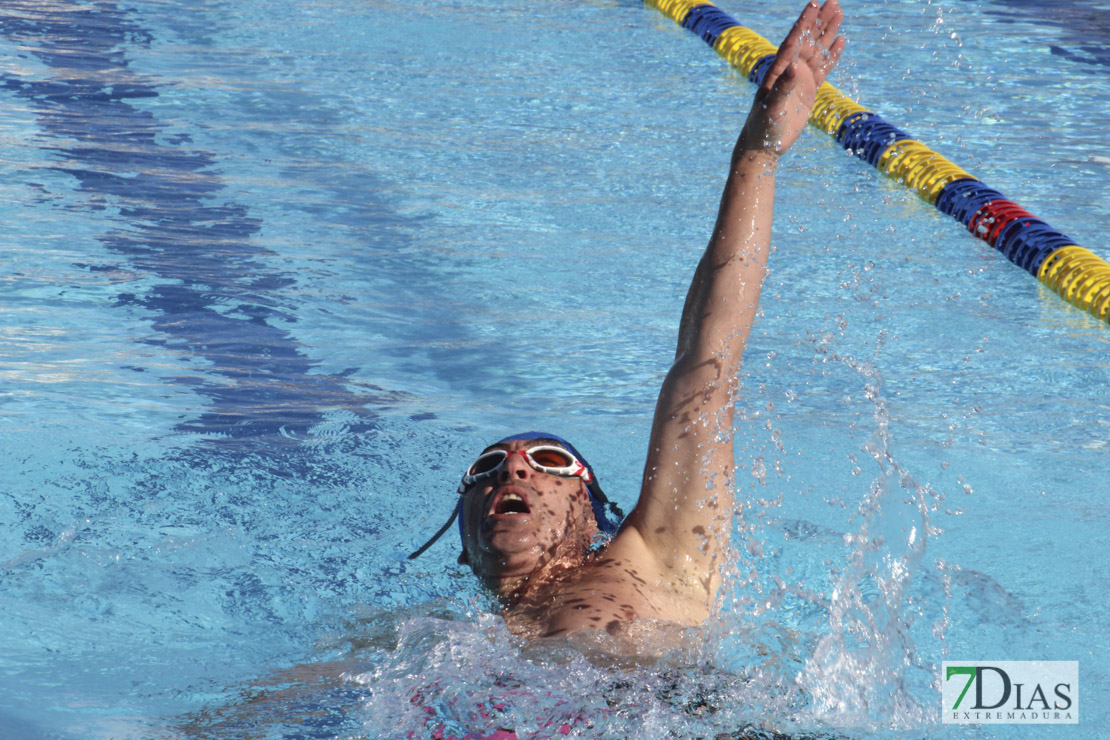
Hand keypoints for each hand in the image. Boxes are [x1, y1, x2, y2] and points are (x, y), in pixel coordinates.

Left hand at [737, 0, 844, 157]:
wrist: (764, 144)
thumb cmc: (763, 127)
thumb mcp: (772, 107)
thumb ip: (782, 87)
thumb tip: (793, 66)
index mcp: (778, 70)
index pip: (793, 41)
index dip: (804, 23)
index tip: (813, 4)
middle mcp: (789, 70)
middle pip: (807, 40)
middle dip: (820, 21)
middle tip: (833, 0)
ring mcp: (800, 79)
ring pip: (817, 50)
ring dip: (828, 32)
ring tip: (839, 12)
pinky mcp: (808, 91)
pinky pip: (823, 68)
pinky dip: (832, 55)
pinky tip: (840, 41)